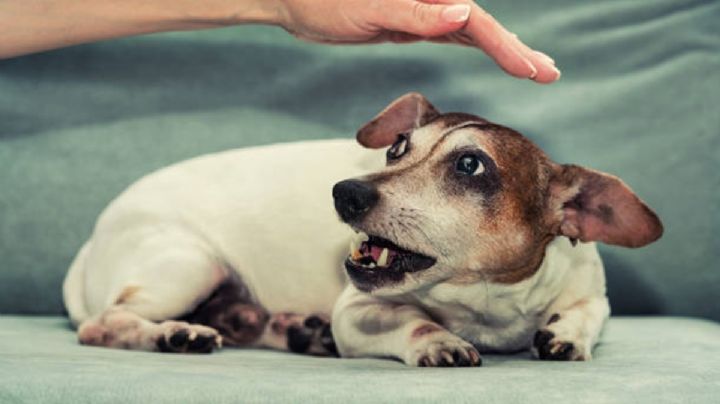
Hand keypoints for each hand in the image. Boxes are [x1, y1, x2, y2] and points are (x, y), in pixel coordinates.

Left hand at [276, 0, 559, 82]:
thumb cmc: (323, 0)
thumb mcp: (370, 7)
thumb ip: (416, 11)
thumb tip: (464, 13)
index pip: (477, 22)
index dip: (507, 47)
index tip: (532, 69)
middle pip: (484, 26)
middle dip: (516, 50)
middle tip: (549, 73)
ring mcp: (424, 8)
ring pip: (473, 31)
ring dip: (503, 49)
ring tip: (532, 67)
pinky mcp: (413, 20)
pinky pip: (454, 33)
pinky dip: (478, 45)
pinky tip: (493, 53)